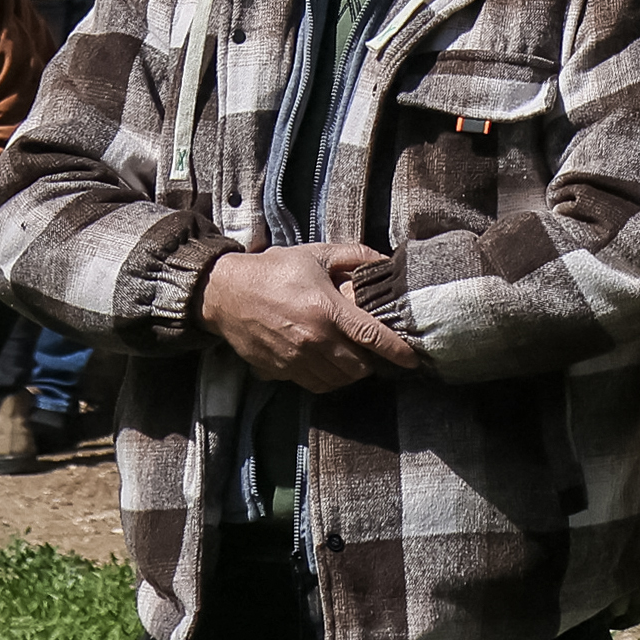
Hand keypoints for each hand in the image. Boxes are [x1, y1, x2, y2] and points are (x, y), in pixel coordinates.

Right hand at [201, 244, 425, 391]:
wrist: (226, 293)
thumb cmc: (275, 270)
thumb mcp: (317, 254)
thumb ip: (355, 256)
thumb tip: (384, 261)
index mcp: (326, 310)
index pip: (370, 336)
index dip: (395, 350)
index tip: (413, 359)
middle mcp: (313, 340)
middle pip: (357, 367)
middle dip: (372, 362)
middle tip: (375, 351)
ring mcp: (295, 359)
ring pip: (337, 381)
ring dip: (350, 373)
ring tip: (354, 358)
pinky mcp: (280, 371)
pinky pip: (314, 385)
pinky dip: (328, 380)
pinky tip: (330, 365)